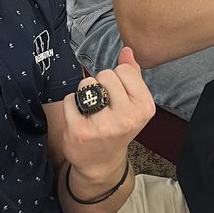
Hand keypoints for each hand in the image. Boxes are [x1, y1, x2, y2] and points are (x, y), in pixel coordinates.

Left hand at [61, 47, 154, 185]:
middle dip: (101, 85)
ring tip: (91, 110)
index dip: (117, 80)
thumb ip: (132, 75)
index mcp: (144, 108)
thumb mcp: (133, 104)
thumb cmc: (118, 127)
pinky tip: (79, 119)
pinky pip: (70, 99)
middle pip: (105, 75)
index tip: (118, 96)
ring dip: (85, 93)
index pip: (124, 70)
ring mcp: (103, 126)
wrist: (101, 162)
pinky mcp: (80, 131)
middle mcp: (126, 118)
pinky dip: (71, 105)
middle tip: (103, 105)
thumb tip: (127, 50)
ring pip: (86, 84)